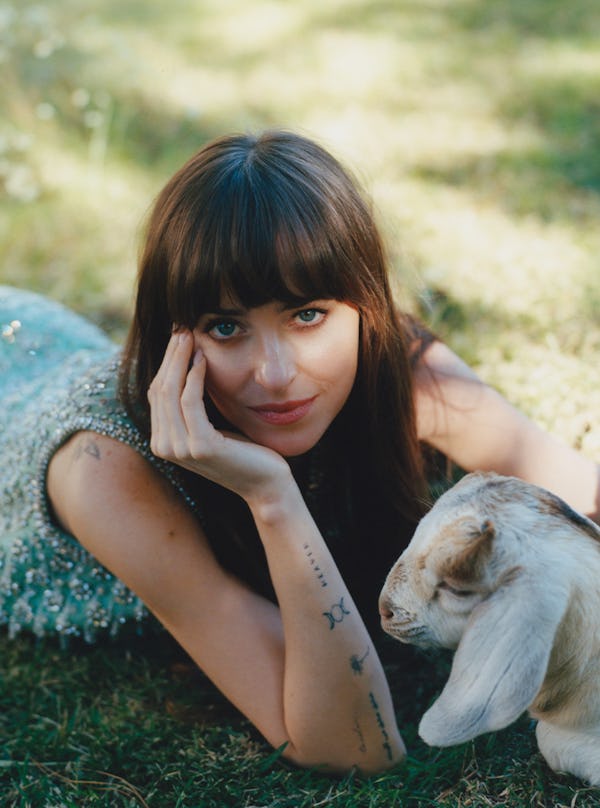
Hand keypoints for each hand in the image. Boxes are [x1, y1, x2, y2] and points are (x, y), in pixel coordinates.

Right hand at [147, 330, 290, 503]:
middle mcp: (164, 447)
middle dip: (170, 355)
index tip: (178, 336)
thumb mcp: (210, 424)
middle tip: (182, 327)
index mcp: (162, 441)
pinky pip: (191, 402)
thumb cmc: (242, 451)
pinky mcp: (200, 447)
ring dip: (180, 359)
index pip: (156, 392)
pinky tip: (204, 359)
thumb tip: (184, 363)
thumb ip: (192, 404)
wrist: (265, 484)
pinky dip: (195, 377)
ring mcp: (180, 449)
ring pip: (171, 392)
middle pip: (159, 389)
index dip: (165, 362)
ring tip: (190, 336)